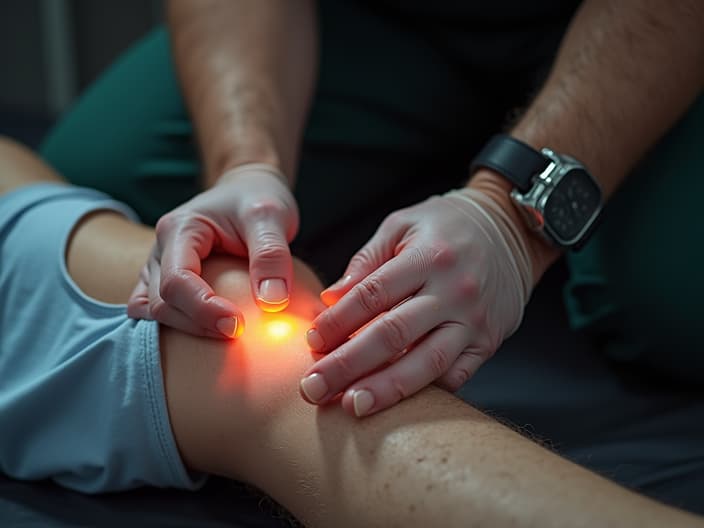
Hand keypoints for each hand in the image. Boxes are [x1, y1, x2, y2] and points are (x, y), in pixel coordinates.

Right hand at [127, 163, 298, 337]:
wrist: (247, 190)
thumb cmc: (258, 198)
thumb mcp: (271, 216)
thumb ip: (271, 255)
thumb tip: (271, 303)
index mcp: (179, 229)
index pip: (176, 281)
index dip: (203, 310)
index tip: (238, 326)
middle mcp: (160, 249)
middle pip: (161, 302)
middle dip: (197, 325)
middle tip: (239, 334)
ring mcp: (157, 267)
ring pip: (154, 312)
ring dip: (187, 330)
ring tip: (226, 334)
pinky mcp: (165, 281)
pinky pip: (154, 313)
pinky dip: (174, 328)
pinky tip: (205, 333)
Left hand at [299, 188, 532, 416]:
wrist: (511, 232)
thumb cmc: (448, 226)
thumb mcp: (403, 225)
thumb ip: (366, 261)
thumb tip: (332, 299)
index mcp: (427, 258)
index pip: (373, 295)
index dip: (338, 322)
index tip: (311, 343)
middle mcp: (452, 292)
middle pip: (393, 335)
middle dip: (348, 365)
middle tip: (313, 387)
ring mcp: (472, 321)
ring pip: (426, 363)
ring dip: (386, 389)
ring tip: (351, 406)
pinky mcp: (487, 343)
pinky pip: (456, 375)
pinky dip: (426, 392)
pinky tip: (396, 404)